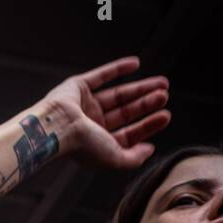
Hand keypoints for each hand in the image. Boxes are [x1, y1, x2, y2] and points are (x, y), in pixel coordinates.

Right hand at [41, 56, 169, 169]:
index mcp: (96, 143)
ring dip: (140, 89)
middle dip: (146, 105)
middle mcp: (90, 124)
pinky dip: (118, 69)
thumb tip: (149, 149)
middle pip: (125, 113)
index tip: (165, 116)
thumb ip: (133, 158)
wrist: (57, 128)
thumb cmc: (82, 145)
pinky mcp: (77, 87)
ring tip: (162, 83)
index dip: (147, 125)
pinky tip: (136, 64)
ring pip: (117, 94)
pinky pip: (101, 75)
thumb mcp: (114, 158)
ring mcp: (84, 105)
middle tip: (164, 96)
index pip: (127, 133)